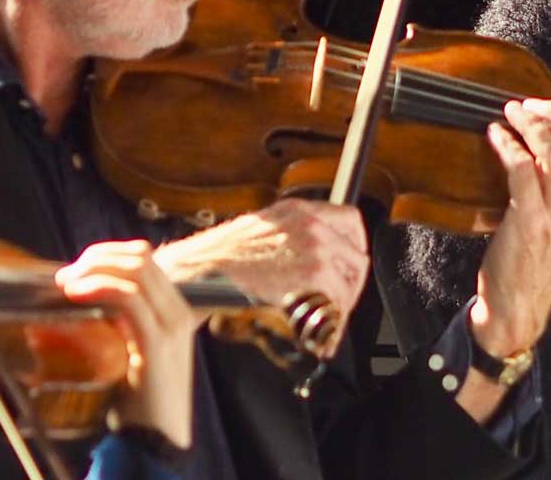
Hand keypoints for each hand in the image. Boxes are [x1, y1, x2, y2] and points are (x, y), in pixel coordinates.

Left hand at [58, 241, 196, 450]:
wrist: (156, 440)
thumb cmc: (137, 400)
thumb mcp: (130, 350)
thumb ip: (118, 323)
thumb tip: (79, 295)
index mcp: (175, 310)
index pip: (144, 259)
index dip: (105, 255)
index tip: (75, 272)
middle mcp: (178, 312)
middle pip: (140, 257)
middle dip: (96, 257)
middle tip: (66, 277)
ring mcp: (171, 326)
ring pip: (136, 269)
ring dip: (94, 269)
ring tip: (67, 284)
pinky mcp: (157, 344)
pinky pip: (129, 298)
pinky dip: (99, 287)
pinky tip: (76, 294)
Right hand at [156, 198, 368, 336]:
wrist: (194, 275)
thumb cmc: (214, 263)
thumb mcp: (256, 234)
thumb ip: (287, 241)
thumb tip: (308, 265)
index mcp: (296, 211)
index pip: (350, 222)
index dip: (351, 251)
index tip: (345, 271)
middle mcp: (309, 224)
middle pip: (356, 259)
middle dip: (347, 290)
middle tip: (334, 311)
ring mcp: (313, 248)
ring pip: (349, 286)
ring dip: (337, 313)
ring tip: (321, 331)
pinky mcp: (312, 275)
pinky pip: (336, 307)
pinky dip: (328, 330)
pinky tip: (313, 339)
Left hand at [471, 99, 550, 357]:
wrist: (520, 305)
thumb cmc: (539, 261)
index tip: (547, 108)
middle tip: (527, 106)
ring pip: (550, 150)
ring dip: (527, 124)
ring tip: (510, 115)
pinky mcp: (530, 221)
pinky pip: (521, 168)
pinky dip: (507, 144)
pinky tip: (496, 136)